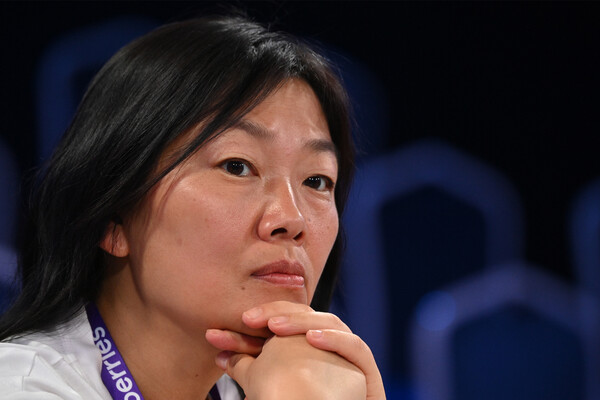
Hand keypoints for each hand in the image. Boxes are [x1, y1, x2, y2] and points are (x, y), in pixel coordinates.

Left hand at [205, 301, 385, 399]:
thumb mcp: (269, 388)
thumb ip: (249, 371)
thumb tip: (220, 357)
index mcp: (307, 350)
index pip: (282, 327)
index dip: (258, 321)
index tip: (229, 325)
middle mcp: (329, 348)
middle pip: (304, 320)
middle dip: (274, 314)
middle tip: (247, 318)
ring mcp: (349, 357)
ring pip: (330, 324)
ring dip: (302, 321)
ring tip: (275, 326)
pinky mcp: (368, 371)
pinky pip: (355, 347)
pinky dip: (335, 338)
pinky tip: (312, 338)